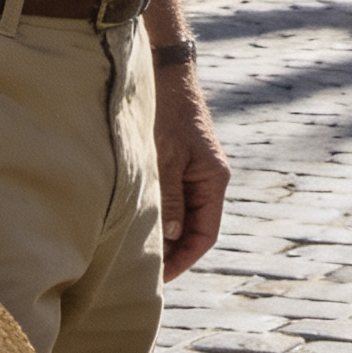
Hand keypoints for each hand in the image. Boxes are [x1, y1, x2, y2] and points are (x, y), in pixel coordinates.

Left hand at [153, 66, 228, 280]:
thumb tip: (169, 238)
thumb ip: (169, 198)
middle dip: (173, 252)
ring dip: (165, 234)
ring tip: (138, 251)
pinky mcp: (181, 162)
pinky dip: (160, 214)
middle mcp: (209, 179)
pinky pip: (174, 199)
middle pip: (195, 228)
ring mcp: (196, 171)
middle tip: (144, 272)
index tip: (160, 279)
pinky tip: (139, 221)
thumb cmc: (167, 113)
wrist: (166, 73)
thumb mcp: (165, 158)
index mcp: (213, 180)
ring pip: (183, 215)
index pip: (204, 235)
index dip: (183, 260)